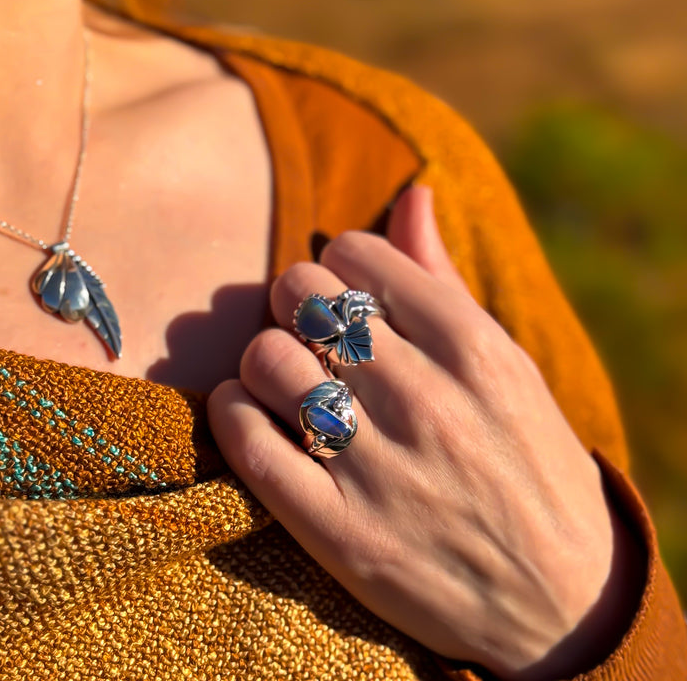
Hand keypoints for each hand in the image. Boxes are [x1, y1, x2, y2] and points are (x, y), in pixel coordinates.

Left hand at [208, 185, 643, 679]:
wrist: (562, 601)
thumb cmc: (528, 461)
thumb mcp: (507, 365)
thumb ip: (445, 279)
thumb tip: (411, 193)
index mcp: (472, 348)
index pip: (356, 253)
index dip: (336, 261)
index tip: (342, 288)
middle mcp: (426, 401)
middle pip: (302, 298)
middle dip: (293, 301)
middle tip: (306, 328)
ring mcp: (382, 470)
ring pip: (267, 361)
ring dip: (262, 358)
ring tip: (283, 376)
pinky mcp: (341, 534)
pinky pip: (248, 445)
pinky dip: (233, 413)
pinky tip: (251, 412)